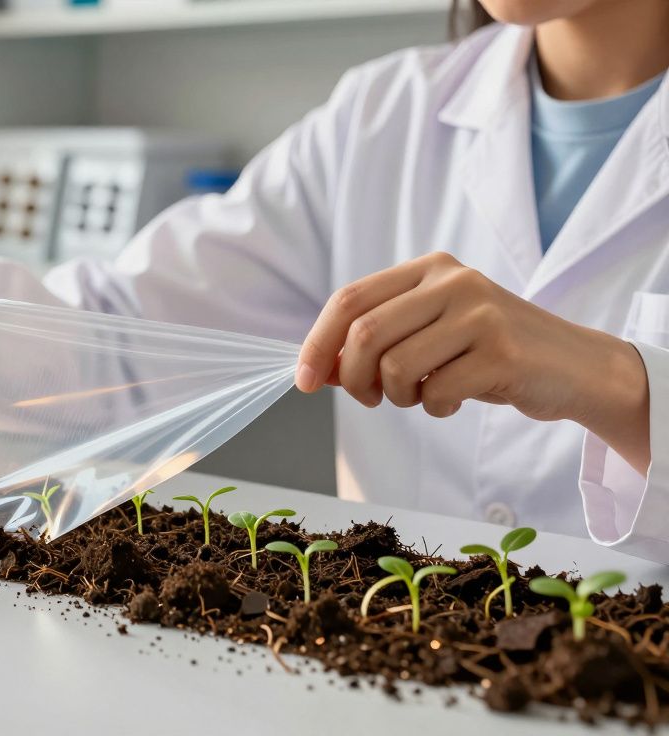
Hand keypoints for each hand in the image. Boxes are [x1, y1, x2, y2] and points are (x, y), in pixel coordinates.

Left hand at [294, 252, 650, 471]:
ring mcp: (480, 313)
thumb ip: (376, 345)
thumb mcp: (429, 337)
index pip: (349, 300)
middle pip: (365, 334)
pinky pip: (436, 390)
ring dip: (397, 397)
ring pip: (396, 366)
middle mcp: (453, 281)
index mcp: (429, 269)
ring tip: (421, 396)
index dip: (318, 343)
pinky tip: (454, 399)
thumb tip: (315, 370)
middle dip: (351, 378)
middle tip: (367, 398)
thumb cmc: (488, 354)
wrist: (574, 367)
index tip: (304, 380)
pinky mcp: (501, 350)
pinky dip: (435, 406)